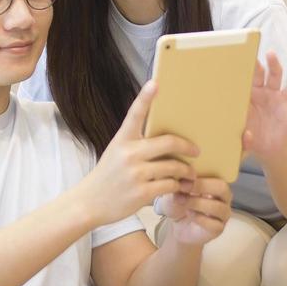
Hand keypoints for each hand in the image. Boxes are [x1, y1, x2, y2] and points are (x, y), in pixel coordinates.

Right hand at [78, 80, 198, 227]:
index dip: (145, 97)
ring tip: (189, 174)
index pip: (135, 114)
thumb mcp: (117, 152)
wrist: (90, 202)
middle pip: (168, 143)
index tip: (155, 83)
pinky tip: (177, 187)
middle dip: (187, 147)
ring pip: (174, 167)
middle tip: (196, 151)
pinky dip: (177, 186)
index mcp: (122, 139)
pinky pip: (170, 184)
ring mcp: (136, 173)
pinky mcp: (142, 192)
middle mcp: (129, 154)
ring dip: (185, 171)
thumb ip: (138, 144)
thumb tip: (168, 140)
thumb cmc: (108, 175)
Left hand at [166, 176, 232, 245]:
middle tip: (184, 188)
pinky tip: (189, 214)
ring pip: (218, 207)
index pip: (217, 173)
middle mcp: (223, 197)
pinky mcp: (218, 228)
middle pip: (222, 188)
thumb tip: (179, 174)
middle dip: (202, 186)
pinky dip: (200, 218)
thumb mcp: (174, 190)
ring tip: (183, 202)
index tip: (183, 175)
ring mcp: (223, 214)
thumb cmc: (178, 203)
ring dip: (198, 203)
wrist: (176, 225)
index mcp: (215, 182)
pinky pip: (215, 224)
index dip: (200, 173)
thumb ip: (178, 181)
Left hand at [243, 51, 286, 167]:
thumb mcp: (242, 139)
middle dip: (272, 64)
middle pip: (272, 76)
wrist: (265, 151)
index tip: (250, 57)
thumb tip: (248, 135)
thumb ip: (243, 138)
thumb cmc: (249, 138)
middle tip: (271, 53)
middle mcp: (268, 96)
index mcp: (252, 97)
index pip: (251, 80)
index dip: (251, 70)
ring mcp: (281, 103)